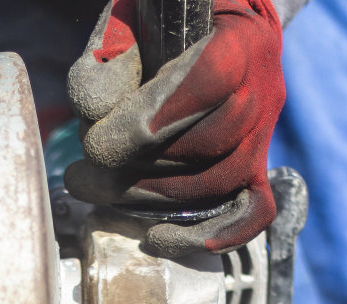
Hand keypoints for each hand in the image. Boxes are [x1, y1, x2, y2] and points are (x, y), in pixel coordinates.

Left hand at [64, 0, 285, 256]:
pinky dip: (214, 232)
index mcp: (237, 42)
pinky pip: (252, 208)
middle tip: (84, 177)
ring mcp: (262, 133)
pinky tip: (163, 238)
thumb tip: (95, 111)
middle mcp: (261, 90)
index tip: (98, 145)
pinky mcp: (257, 164)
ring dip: (153, 198)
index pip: (204, 89)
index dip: (147, 125)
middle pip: (207, 147)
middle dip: (137, 169)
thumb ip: (112, 54)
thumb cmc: (168, 19)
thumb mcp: (134, 15)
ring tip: (102, 195)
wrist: (216, 21)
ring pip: (219, 183)